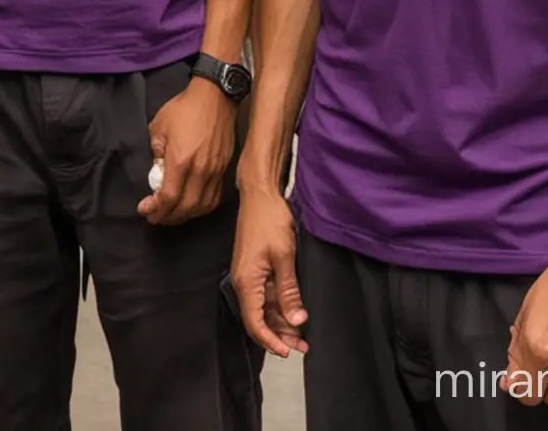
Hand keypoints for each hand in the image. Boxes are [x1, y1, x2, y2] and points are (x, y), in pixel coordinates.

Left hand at [137, 81, 234, 224]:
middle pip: (185, 208)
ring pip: (201, 206)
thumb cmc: (184, 108)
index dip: (155, 208)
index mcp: (181, 160)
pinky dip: (201, 208)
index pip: (168, 197)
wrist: (215, 97)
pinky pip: (214, 198)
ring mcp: (215, 171)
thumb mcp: (159, 126)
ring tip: (170, 214)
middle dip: (167, 217)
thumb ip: (155, 151)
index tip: (144, 209)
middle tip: (154, 217)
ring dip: (184, 216)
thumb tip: (157, 170)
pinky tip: (191, 206)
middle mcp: (200, 170)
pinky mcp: (224, 169)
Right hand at [231, 183, 308, 356]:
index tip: (287, 352)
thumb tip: (296, 319)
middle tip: (302, 347)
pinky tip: (294, 313)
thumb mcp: (284, 256)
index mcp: (246, 281)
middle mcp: (244, 282)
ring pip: (264, 309)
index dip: (270, 340)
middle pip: (259, 319)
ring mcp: (249, 276)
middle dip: (280, 336)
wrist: (260, 195)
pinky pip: (266, 296)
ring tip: (302, 336)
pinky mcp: (255, 270)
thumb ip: (289, 290)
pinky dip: (280, 307)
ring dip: (281, 323)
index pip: (254, 322)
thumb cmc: (269, 220)